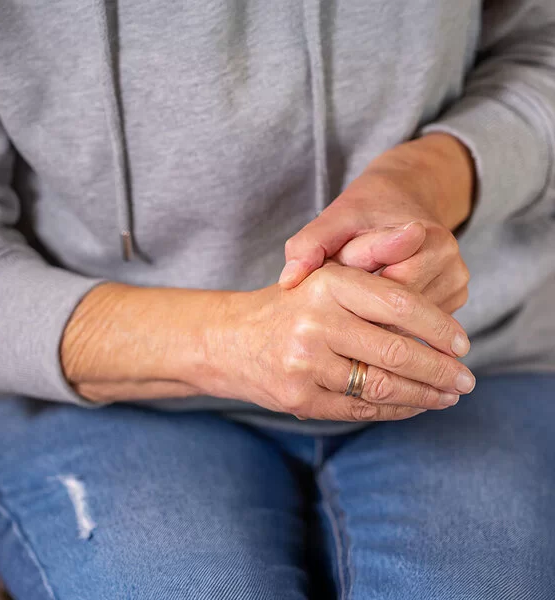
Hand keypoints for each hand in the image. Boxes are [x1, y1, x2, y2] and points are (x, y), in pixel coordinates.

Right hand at [200, 262, 474, 421]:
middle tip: (466, 379)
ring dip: (425, 394)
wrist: (229, 339)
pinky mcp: (299, 398)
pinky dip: (396, 409)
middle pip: (397, 351)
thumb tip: (425, 271)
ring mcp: (304, 364)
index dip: (439, 326)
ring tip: (448, 395)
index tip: (463, 343)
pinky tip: (415, 405)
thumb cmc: (289, 306)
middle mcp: (314, 322)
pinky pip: (361, 409)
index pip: (400, 304)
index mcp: (326, 283)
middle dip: (441, 370)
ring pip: (383, 386)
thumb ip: (373, 271)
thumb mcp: (324, 276)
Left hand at [279, 133, 474, 312]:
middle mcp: (451, 266)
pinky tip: (373, 306)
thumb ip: (309, 245)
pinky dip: (390, 321)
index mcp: (429, 240)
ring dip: (375, 316)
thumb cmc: (363, 212)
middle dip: (362, 306)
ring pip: (406, 326)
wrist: (402, 199)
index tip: (336, 275)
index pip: (385, 291)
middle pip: (397, 314)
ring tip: (359, 292)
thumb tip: (288, 280)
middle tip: (343, 290)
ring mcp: (457, 288)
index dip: (351, 289)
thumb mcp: (333, 219)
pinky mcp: (453, 304)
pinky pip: (415, 328)